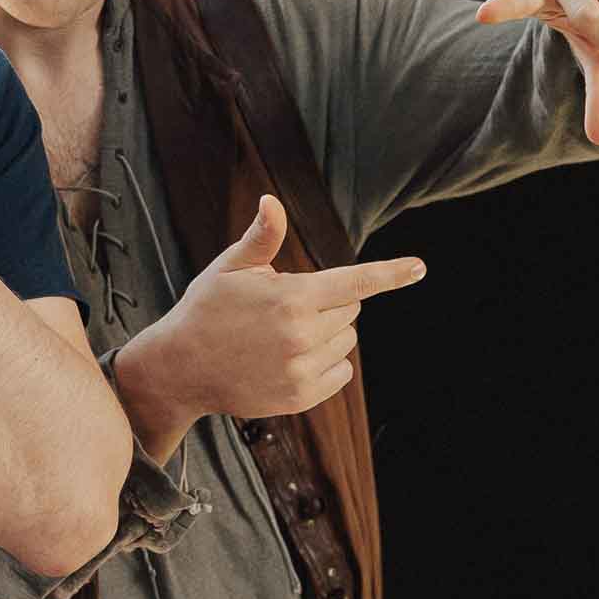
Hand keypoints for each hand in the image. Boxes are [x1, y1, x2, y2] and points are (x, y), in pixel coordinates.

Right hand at [111, 195, 425, 455]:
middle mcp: (301, 335)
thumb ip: (262, 237)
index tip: (419, 267)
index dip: (390, 273)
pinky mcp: (300, 397)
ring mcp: (302, 369)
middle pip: (351, 311)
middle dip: (331, 303)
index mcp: (291, 298)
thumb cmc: (205, 310)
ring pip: (346, 342)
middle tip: (290, 306)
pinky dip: (327, 362)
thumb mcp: (230, 268)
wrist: (179, 369)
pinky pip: (340, 373)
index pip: (354, 283)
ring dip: (328, 333)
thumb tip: (273, 201)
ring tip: (284, 334)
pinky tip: (291, 358)